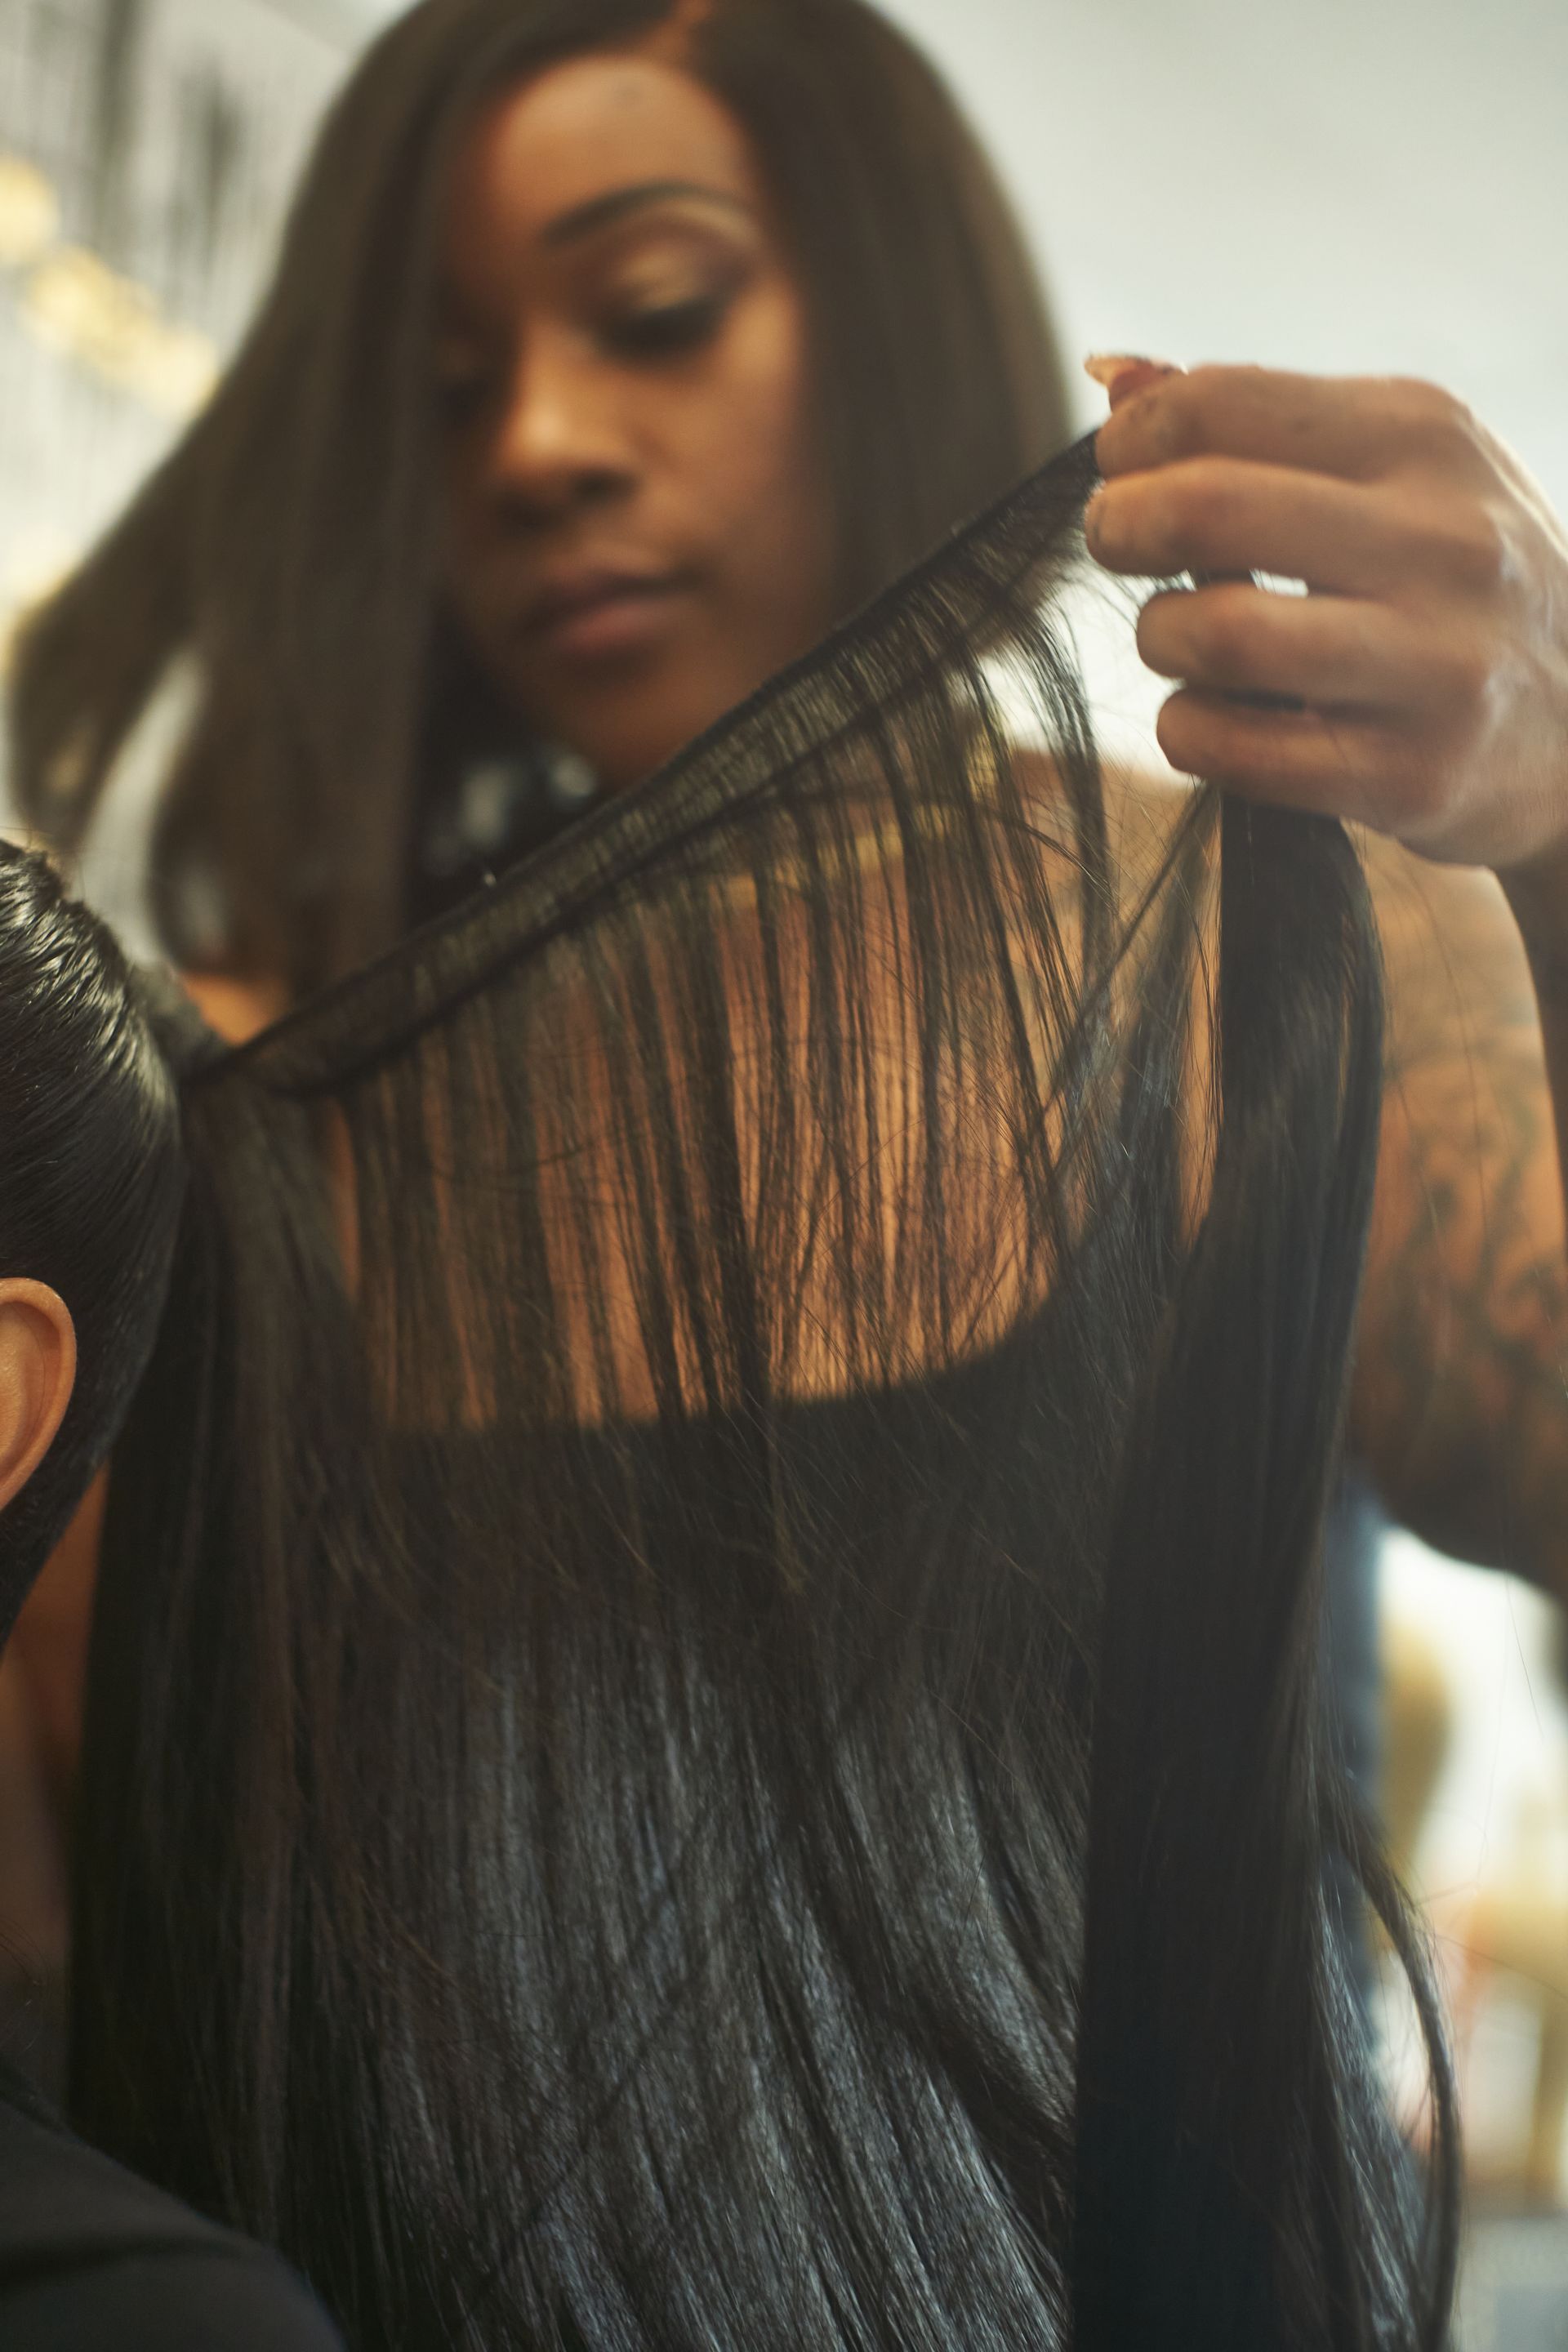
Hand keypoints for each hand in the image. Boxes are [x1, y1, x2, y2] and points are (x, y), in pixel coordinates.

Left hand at [1085, 360, 1567, 876]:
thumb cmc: (1453, 587)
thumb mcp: (1398, 473)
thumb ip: (1262, 424)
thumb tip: (1119, 383)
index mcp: (1427, 438)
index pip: (1226, 402)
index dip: (1136, 439)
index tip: (1119, 469)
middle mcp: (1443, 539)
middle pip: (1209, 508)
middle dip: (1122, 525)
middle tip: (1113, 542)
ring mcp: (1433, 662)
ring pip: (1220, 633)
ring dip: (1160, 635)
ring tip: (1175, 636)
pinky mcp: (1409, 774)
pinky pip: (1235, 749)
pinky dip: (1187, 730)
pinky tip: (1206, 715)